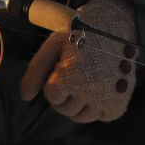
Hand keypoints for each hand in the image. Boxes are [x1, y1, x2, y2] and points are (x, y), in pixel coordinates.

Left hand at [19, 0, 138, 122]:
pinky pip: (103, 116)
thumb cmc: (79, 34)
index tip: (64, 66)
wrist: (114, 26)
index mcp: (71, 74)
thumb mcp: (53, 46)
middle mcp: (90, 89)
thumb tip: (25, 97)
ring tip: (86, 82)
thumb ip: (35, 71)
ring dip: (80, 104)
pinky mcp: (120, 103)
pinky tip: (100, 89)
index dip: (55, 80)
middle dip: (65, 94)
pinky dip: (100, 107)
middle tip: (75, 74)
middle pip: (65, 109)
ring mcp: (106, 98)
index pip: (52, 95)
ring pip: (82, 117)